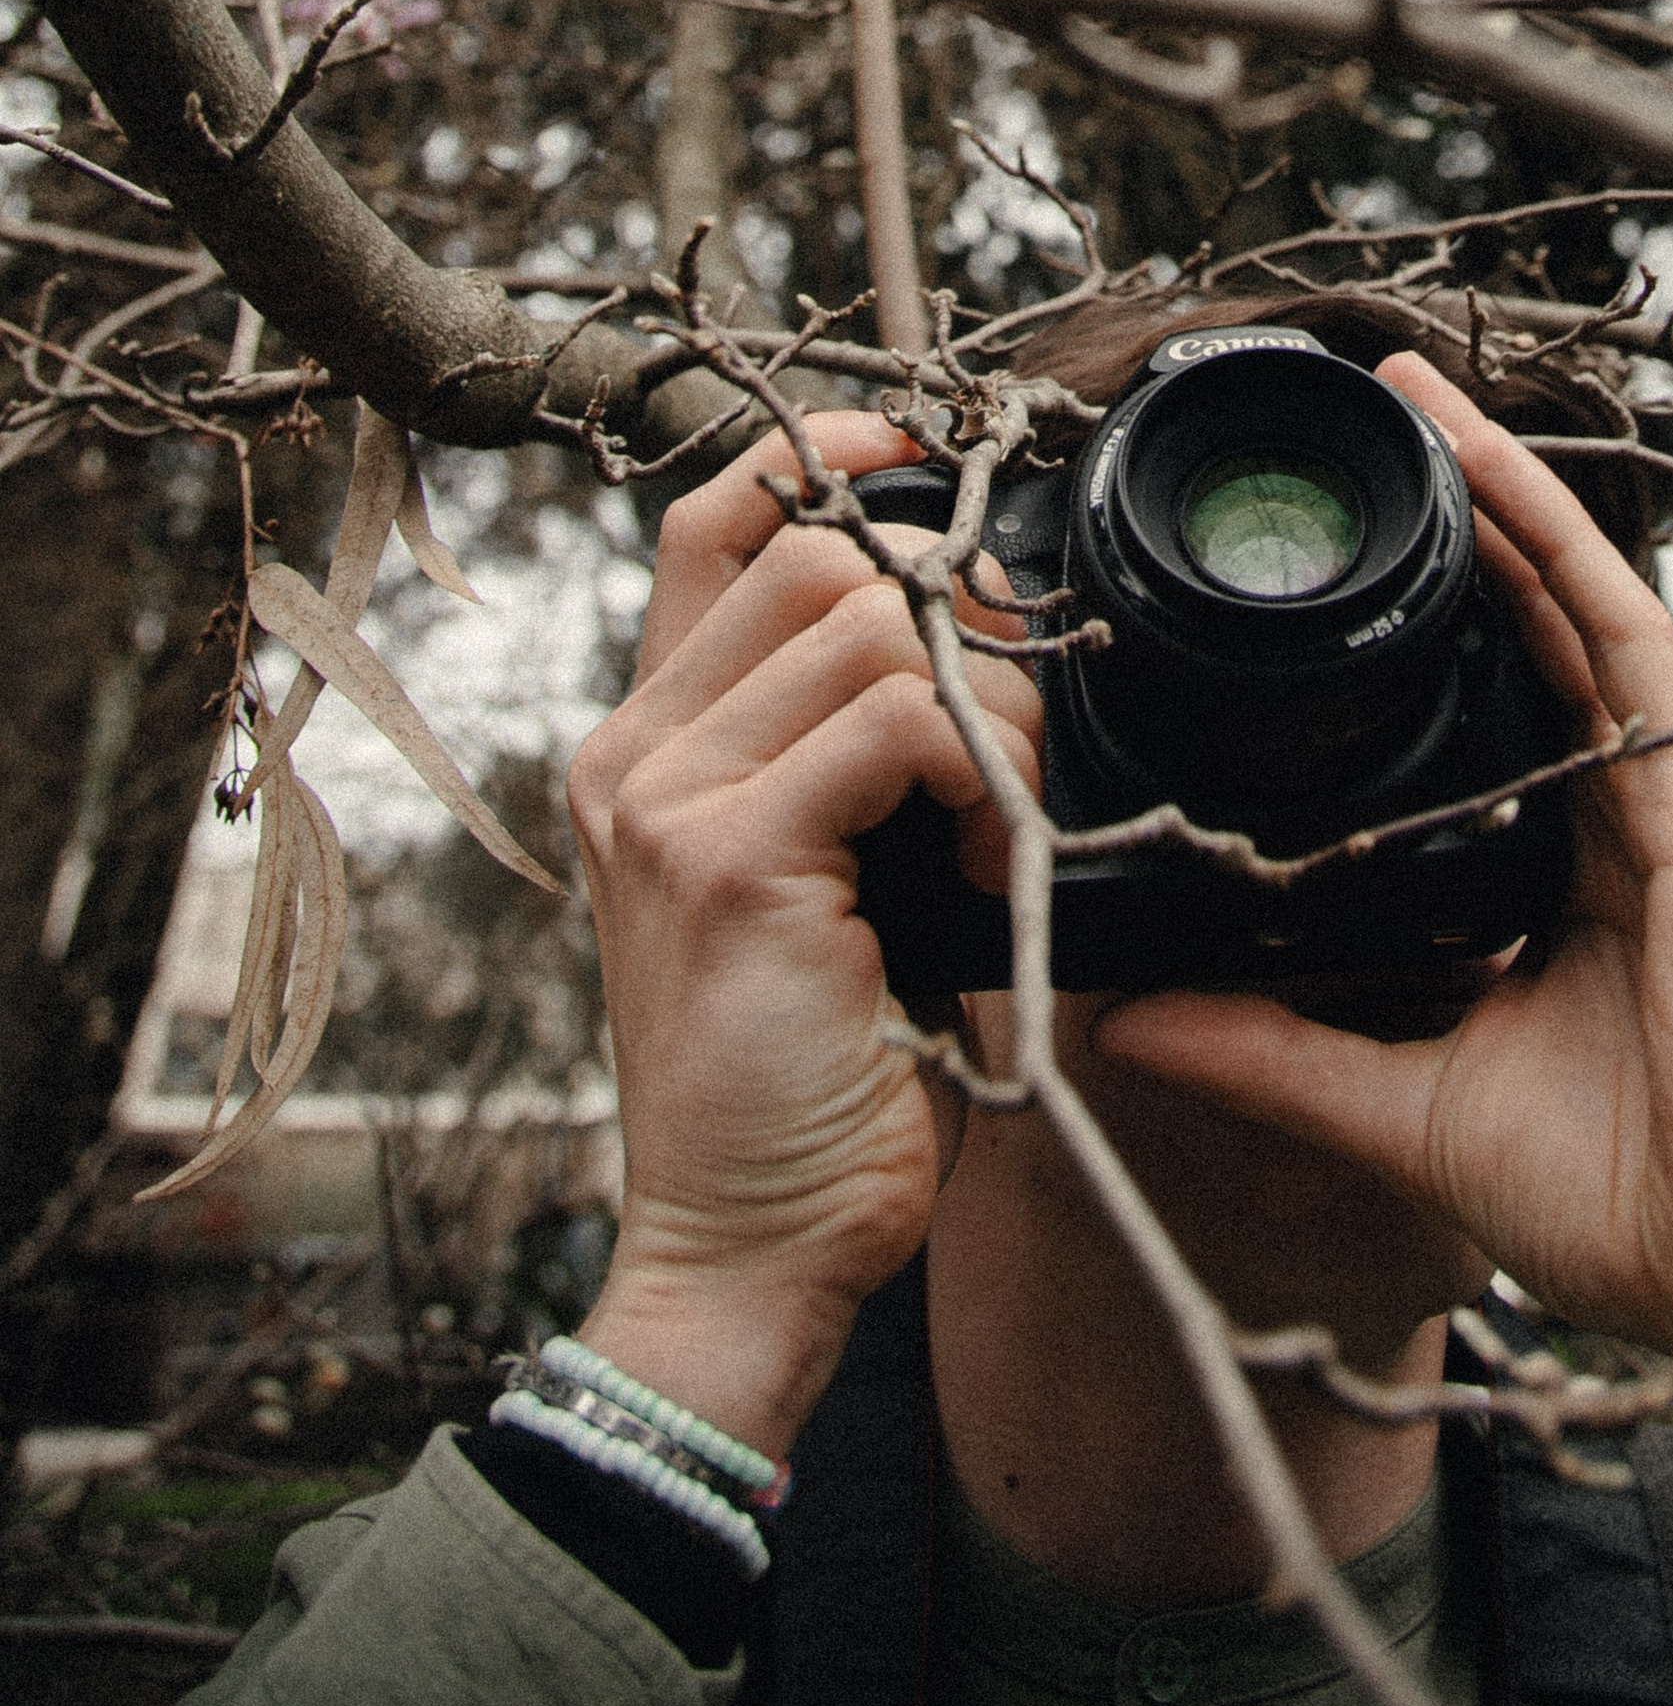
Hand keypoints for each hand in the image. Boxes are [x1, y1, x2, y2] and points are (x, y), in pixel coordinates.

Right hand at [567, 413, 1040, 1458]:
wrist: (746, 1254)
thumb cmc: (811, 1076)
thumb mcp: (825, 881)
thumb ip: (856, 748)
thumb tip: (968, 609)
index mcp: (647, 748)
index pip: (718, 529)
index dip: (821, 458)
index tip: (920, 451)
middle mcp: (634, 758)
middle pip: (813, 556)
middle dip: (947, 614)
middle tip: (1004, 732)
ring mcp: (667, 805)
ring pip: (863, 626)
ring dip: (982, 706)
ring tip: (999, 819)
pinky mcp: (730, 863)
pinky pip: (894, 725)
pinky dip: (975, 773)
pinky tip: (986, 865)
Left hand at [1096, 357, 1672, 1616]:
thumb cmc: (1621, 1207)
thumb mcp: (1404, 1114)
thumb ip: (1273, 1056)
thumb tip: (1124, 1018)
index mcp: (1566, 871)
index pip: (1487, 706)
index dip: (1428, 616)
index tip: (1330, 556)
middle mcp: (1623, 814)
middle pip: (1532, 625)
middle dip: (1463, 515)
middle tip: (1375, 411)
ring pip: (1576, 602)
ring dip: (1504, 492)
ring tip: (1424, 395)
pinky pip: (1626, 642)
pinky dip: (1563, 550)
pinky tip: (1505, 476)